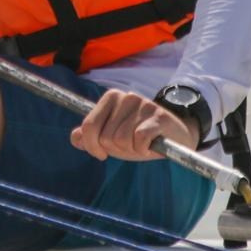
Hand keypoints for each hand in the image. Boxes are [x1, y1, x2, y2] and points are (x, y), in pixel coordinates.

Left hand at [69, 89, 197, 162]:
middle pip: (105, 137)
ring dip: (131, 149)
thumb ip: (90, 136)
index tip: (101, 153)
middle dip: (115, 149)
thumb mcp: (111, 136)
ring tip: (141, 144)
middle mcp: (126, 97)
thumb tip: (75, 138)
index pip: (88, 126)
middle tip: (129, 145)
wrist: (175, 136)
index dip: (91, 146)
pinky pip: (139, 140)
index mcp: (111, 97)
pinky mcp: (159, 117)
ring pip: (122, 140)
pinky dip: (143, 149)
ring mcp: (144, 105)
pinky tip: (150, 145)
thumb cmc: (138, 135)